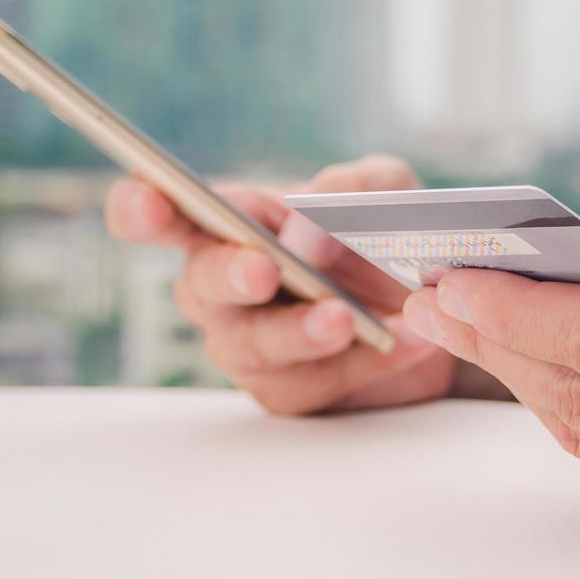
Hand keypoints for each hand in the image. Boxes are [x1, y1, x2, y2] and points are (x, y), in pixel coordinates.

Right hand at [106, 154, 455, 413]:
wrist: (439, 311)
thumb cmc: (386, 238)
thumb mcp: (387, 192)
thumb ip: (355, 186)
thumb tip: (306, 224)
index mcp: (230, 223)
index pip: (158, 213)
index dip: (140, 207)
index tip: (150, 201)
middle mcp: (221, 285)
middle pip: (198, 284)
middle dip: (228, 274)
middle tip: (264, 270)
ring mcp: (246, 343)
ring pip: (252, 344)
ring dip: (299, 331)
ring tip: (345, 319)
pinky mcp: (285, 392)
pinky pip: (311, 383)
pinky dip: (364, 360)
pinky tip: (404, 341)